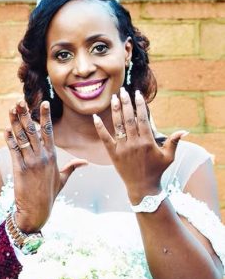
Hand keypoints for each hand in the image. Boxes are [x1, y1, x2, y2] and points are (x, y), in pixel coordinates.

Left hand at [5, 101, 86, 232]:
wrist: (37, 211)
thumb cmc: (49, 195)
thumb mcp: (62, 180)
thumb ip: (72, 168)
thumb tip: (85, 162)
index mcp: (52, 156)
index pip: (49, 131)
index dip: (45, 116)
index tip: (44, 102)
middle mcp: (42, 156)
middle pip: (33, 130)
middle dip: (26, 114)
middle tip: (20, 101)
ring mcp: (31, 162)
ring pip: (22, 137)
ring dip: (15, 122)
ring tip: (11, 109)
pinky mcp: (20, 169)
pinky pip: (13, 150)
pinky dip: (9, 139)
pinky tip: (6, 128)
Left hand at [93, 87, 187, 203]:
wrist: (142, 187)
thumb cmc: (157, 171)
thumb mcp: (168, 157)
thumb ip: (174, 142)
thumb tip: (184, 131)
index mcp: (147, 142)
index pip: (143, 119)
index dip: (139, 105)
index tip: (137, 94)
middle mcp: (134, 143)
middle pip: (129, 119)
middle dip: (126, 104)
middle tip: (123, 91)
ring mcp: (122, 148)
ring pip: (118, 126)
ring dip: (115, 111)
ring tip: (113, 98)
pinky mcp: (113, 154)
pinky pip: (105, 138)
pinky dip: (100, 128)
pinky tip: (95, 117)